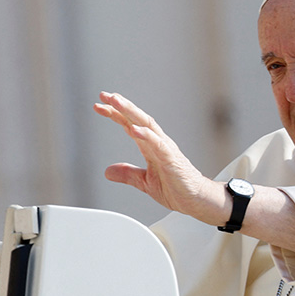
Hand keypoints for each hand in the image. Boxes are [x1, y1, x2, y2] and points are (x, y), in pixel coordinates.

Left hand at [94, 92, 226, 225]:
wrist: (195, 200)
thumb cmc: (176, 187)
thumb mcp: (144, 181)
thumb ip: (127, 174)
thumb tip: (108, 171)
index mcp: (150, 145)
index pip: (129, 124)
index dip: (114, 114)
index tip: (99, 106)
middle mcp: (157, 142)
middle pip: (137, 118)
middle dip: (120, 106)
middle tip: (104, 95)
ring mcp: (165, 148)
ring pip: (147, 124)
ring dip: (130, 111)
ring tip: (116, 102)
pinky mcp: (171, 159)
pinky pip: (158, 144)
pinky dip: (145, 135)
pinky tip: (134, 129)